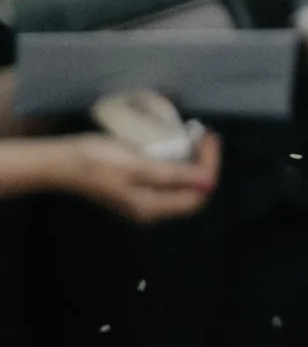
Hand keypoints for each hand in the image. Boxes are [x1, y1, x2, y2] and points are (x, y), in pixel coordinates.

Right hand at [45, 130, 221, 222]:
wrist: (60, 162)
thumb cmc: (97, 162)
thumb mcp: (139, 166)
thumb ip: (175, 176)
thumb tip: (208, 183)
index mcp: (152, 208)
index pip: (197, 193)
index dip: (209, 167)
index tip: (209, 138)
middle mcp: (149, 210)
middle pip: (191, 191)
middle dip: (203, 164)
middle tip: (204, 135)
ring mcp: (141, 201)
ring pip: (179, 185)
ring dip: (191, 162)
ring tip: (193, 138)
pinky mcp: (133, 191)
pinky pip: (166, 180)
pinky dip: (176, 163)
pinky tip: (175, 146)